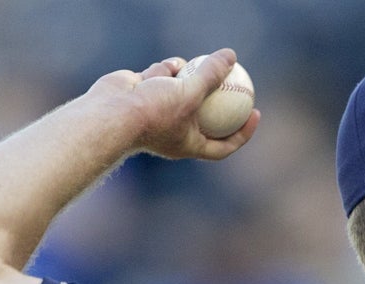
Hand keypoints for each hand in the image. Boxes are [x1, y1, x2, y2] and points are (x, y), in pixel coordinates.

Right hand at [89, 48, 260, 160]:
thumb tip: (232, 56)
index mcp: (188, 144)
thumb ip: (211, 75)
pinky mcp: (144, 93)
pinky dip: (167, 69)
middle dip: (219, 98)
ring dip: (190, 76)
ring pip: (183, 89)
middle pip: (205, 115)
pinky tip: (168, 65)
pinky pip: (163, 77)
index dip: (243, 133)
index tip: (255, 113)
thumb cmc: (152, 113)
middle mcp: (174, 130)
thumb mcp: (190, 94)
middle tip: (237, 79)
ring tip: (194, 67)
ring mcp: (158, 111)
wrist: (109, 113)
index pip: (223, 145)